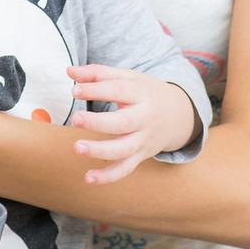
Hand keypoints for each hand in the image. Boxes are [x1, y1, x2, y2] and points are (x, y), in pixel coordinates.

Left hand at [67, 64, 196, 184]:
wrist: (180, 114)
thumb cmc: (144, 92)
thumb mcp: (127, 77)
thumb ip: (98, 73)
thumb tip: (69, 71)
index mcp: (141, 94)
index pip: (118, 90)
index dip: (96, 90)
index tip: (74, 90)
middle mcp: (145, 118)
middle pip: (123, 123)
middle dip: (99, 122)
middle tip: (75, 119)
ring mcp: (144, 140)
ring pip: (124, 150)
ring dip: (100, 151)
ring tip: (77, 148)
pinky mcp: (141, 155)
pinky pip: (125, 168)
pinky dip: (108, 176)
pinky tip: (88, 178)